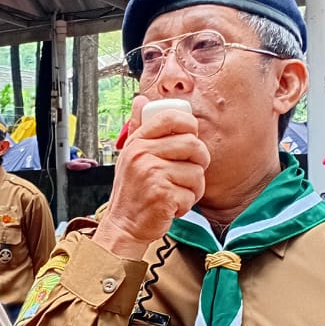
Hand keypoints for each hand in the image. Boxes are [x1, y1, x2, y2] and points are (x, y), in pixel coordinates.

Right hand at [95, 95, 209, 258]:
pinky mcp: (162, 195)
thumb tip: (141, 100)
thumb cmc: (132, 190)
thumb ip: (138, 127)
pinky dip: (187, 203)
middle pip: (192, 144)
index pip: (171, 117)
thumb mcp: (130, 155)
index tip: (192, 137)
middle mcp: (142, 154)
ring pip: (196, 172)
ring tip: (178, 192)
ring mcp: (152, 174)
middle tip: (191, 171)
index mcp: (137, 141)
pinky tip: (172, 206)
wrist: (124, 225)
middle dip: (200, 160)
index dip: (189, 124)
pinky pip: (191, 193)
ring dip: (194, 187)